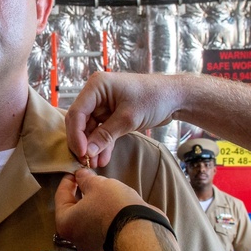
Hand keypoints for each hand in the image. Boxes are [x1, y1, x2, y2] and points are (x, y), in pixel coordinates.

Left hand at [54, 168, 150, 250]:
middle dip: (81, 192)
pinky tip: (112, 203)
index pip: (61, 196)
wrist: (141, 231)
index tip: (74, 172)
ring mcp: (92, 244)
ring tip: (103, 189)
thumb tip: (81, 175)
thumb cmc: (112, 206)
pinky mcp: (108, 245)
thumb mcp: (97, 185)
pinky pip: (101, 225)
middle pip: (74, 209)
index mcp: (65, 223)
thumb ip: (85, 179)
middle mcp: (75, 237)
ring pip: (88, 218)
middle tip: (88, 178)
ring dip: (93, 203)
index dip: (68, 181)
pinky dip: (103, 214)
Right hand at [65, 72, 181, 166]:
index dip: (76, 134)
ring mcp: (102, 104)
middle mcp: (96, 94)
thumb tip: (87, 152)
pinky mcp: (110, 114)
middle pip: (80, 121)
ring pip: (90, 128)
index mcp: (96, 86)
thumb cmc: (154, 98)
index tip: (82, 153)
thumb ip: (106, 135)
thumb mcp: (128, 118)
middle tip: (86, 161)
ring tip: (96, 164)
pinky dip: (102, 144)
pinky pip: (101, 131)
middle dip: (83, 142)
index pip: (77, 112)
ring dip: (93, 146)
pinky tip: (103, 158)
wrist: (174, 98)